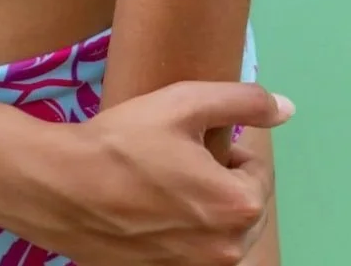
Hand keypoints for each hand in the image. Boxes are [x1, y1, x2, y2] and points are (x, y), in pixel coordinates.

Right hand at [19, 80, 291, 265]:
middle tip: (178, 159)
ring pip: (217, 234)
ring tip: (163, 184)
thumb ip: (242, 101)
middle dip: (221, 183)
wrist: (62, 188)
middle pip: (242, 208)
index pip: (259, 173)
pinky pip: (190, 254)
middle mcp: (226, 250)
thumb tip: (288, 108)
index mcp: (238, 206)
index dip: (230, 149)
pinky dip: (179, 234)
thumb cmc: (125, 142)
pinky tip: (148, 211)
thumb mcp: (184, 102)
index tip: (196, 139)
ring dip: (203, 210)